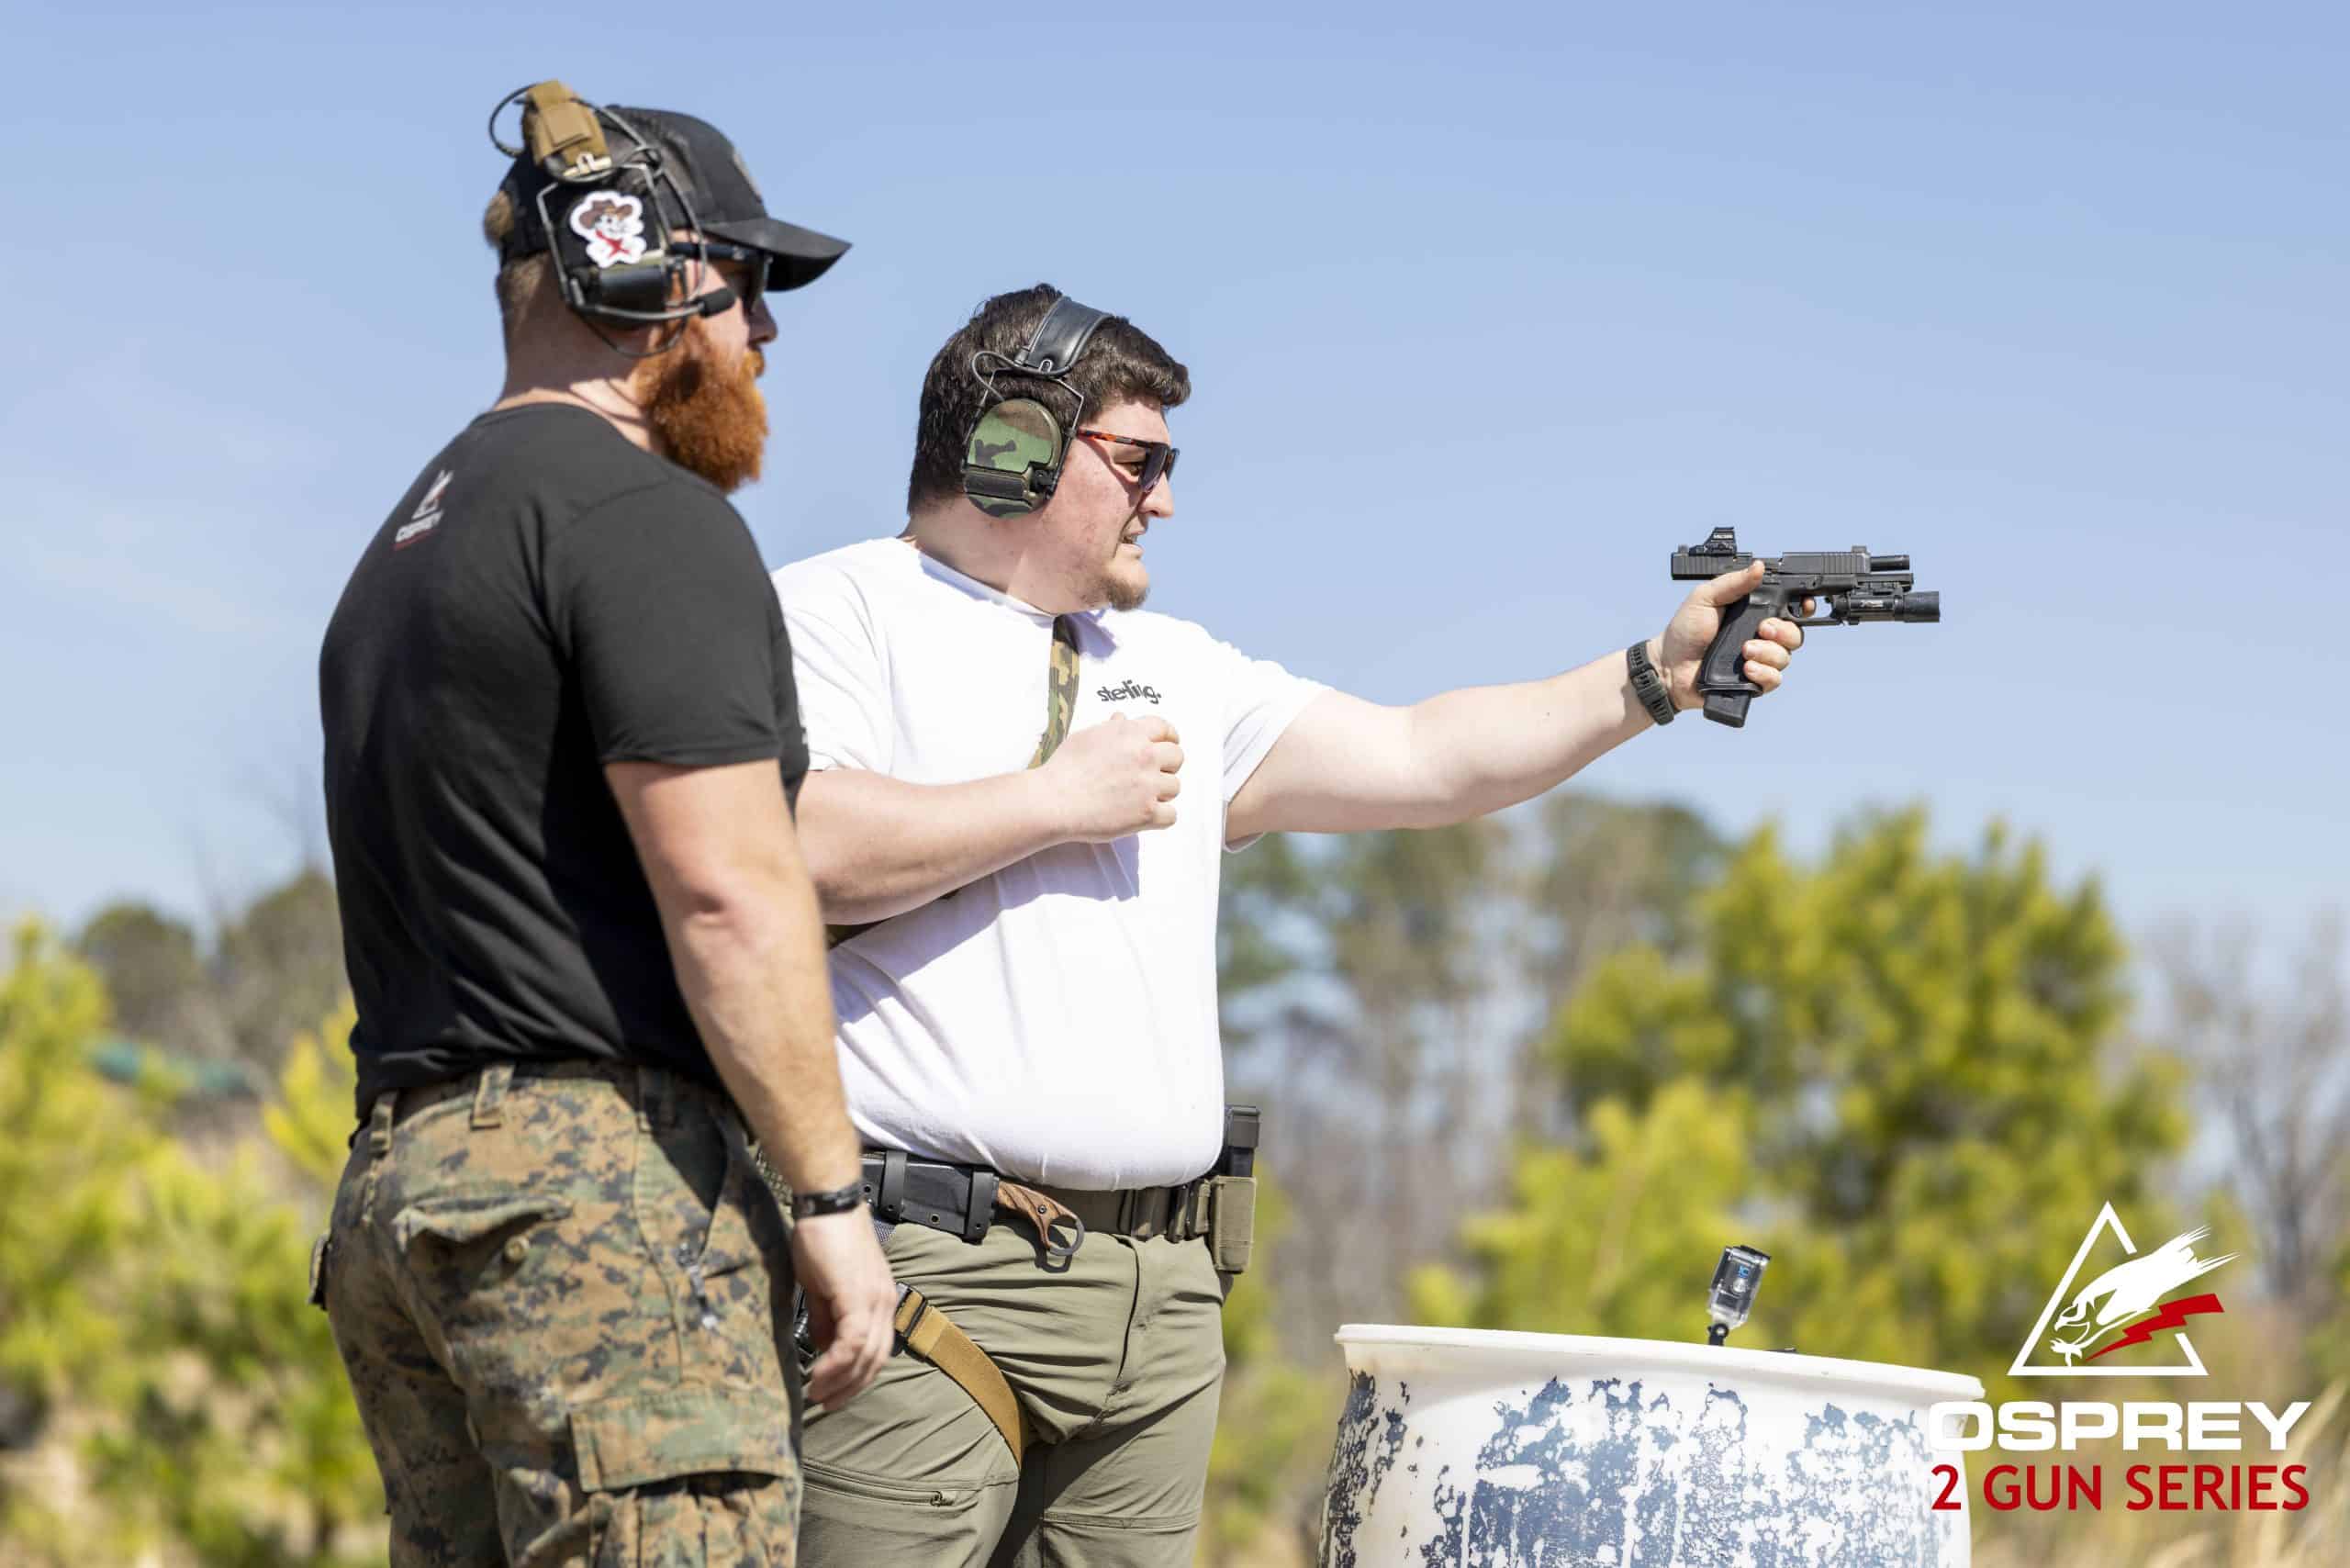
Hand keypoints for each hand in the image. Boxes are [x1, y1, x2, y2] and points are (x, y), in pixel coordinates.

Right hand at [789, 1207, 895, 1409]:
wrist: (827, 1204)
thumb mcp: (823, 1286)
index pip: (876, 1350)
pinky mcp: (858, 1295)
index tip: (834, 1393)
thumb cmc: (823, 1238)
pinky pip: (853, 1340)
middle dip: (850, 1387)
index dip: (857, 1376)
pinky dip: (836, 1363)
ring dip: (841, 1380)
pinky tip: (818, 1374)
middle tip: (826, 1403)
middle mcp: (884, 1302)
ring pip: (866, 1355)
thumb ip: (828, 1317)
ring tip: (817, 1394)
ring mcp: (875, 1299)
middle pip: (876, 1359)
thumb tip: (826, 1348)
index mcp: (879, 1300)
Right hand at [1041, 715, 1182, 840]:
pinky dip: (1159, 818)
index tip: (1165, 748)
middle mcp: (1145, 755)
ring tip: (1138, 798)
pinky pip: (1171, 815)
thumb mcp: (1085, 737)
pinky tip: (1142, 816)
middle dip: (1167, 766)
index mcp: (1131, 733)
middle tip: (1149, 777)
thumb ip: (1110, 728)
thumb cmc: (1064, 768)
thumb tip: (1122, 718)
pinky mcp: (1147, 812)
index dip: (1168, 739)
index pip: (1166, 729)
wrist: (1053, 800)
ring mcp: (1148, 784)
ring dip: (1161, 793)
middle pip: (1177, 757)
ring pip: (1175, 787)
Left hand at [1653, 560, 1811, 709]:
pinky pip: (1774, 680)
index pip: (1789, 610)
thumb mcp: (1706, 597)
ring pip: (1785, 658)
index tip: (1802, 605)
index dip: (1802, 607)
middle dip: (1784, 631)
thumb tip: (1759, 567)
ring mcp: (1759, 661)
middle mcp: (1762, 638)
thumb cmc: (1685, 630)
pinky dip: (1764, 674)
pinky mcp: (1753, 683)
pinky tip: (1747, 669)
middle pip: (1795, 635)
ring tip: (1745, 651)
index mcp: (1754, 614)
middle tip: (1763, 629)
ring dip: (1769, 653)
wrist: (1669, 665)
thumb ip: (1733, 583)